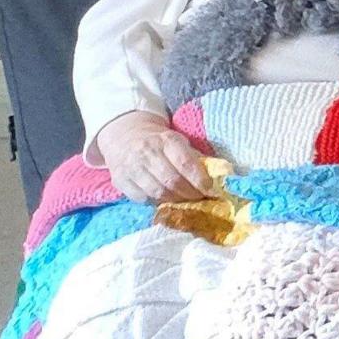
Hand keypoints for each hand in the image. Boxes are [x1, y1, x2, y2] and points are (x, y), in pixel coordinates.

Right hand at [96, 111, 219, 203]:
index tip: (212, 192)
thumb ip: (196, 159)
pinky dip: (156, 202)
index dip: (201, 181)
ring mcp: (132, 166)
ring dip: (175, 201)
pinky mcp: (120, 179)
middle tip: (200, 199)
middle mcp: (147, 152)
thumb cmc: (160, 142)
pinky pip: (142, 198)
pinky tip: (164, 200)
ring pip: (157, 192)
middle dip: (190, 194)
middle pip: (172, 181)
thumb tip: (218, 179)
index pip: (186, 164)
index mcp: (167, 140)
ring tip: (184, 201)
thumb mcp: (179, 142)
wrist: (125, 136)